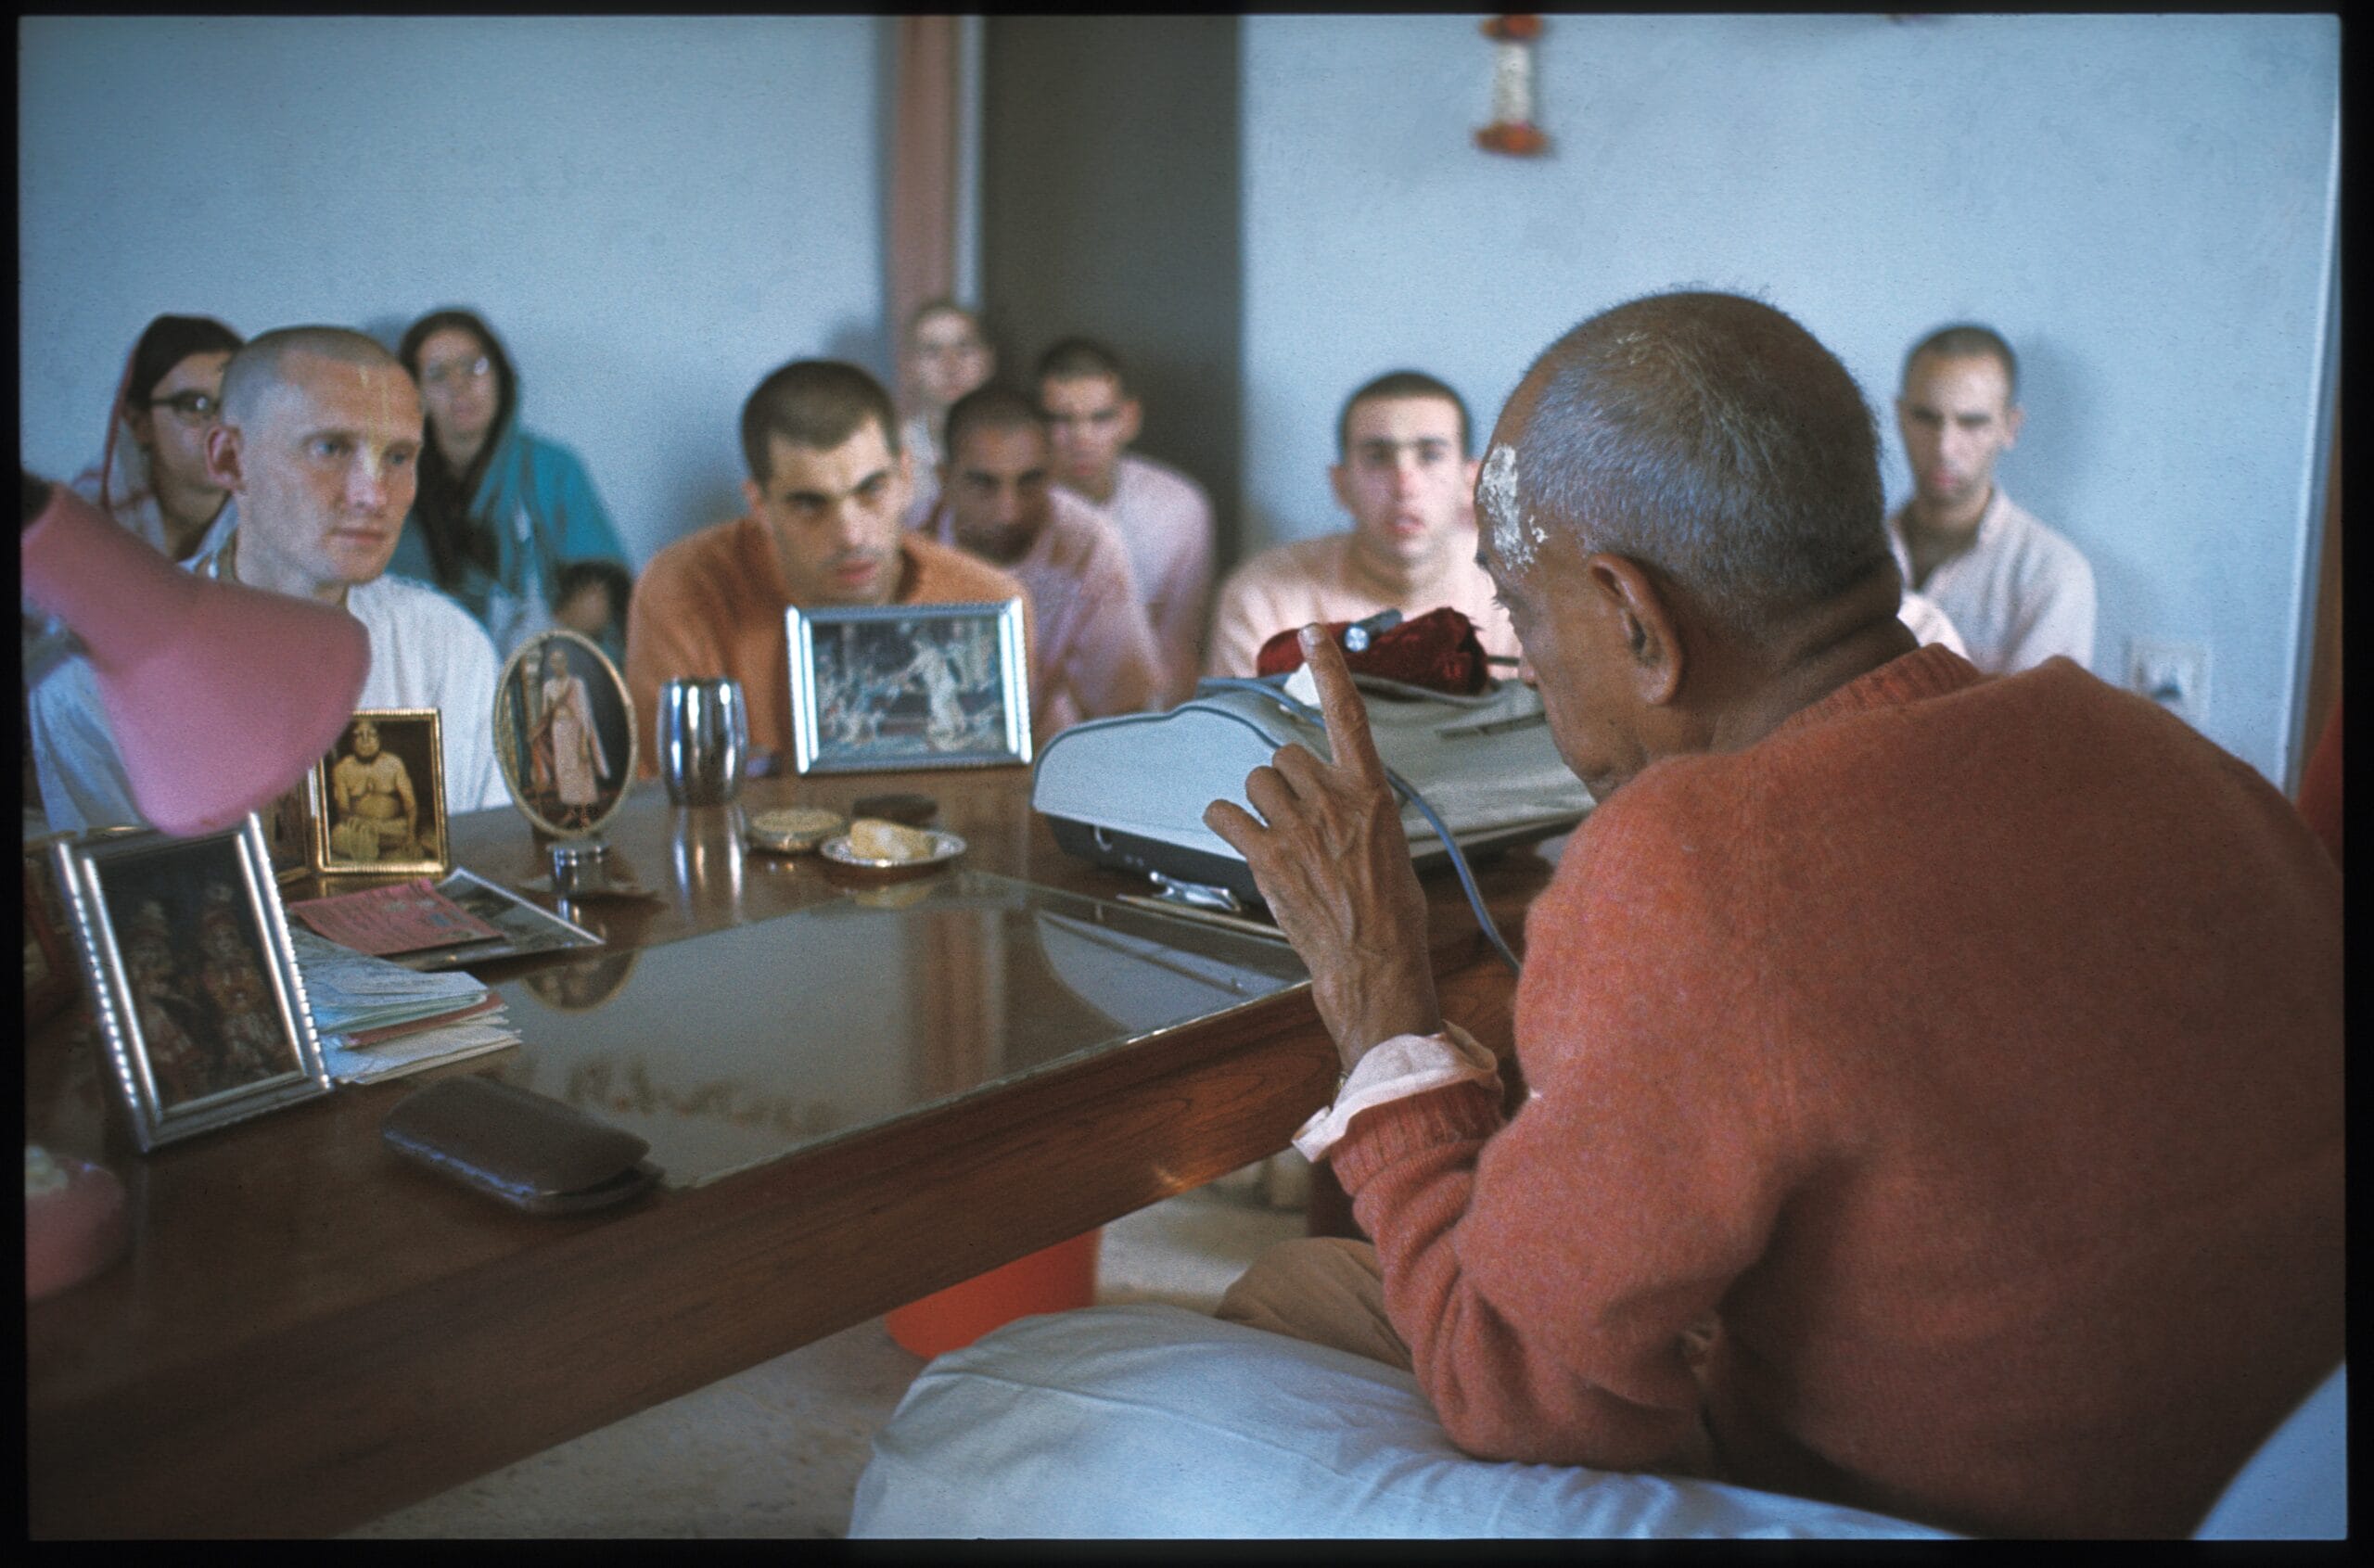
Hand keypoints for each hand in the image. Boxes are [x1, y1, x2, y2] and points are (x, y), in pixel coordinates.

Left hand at [1204, 626, 1441, 1070]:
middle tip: (1298, 819)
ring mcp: (1297, 827)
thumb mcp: (1391, 844)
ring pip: (1255, 783)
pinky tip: (1238, 838)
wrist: (1375, 960)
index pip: (1348, 714)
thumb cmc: (1391, 911)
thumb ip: (1358, 810)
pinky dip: (1225, 823)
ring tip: (1277, 836)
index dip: (1329, 668)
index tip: (1312, 632)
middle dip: (1283, 782)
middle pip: (1284, 757)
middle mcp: (1333, 800)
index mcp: (1371, 792)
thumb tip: (1338, 804)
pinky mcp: (1266, 857)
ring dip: (1258, 803)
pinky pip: (1224, 815)